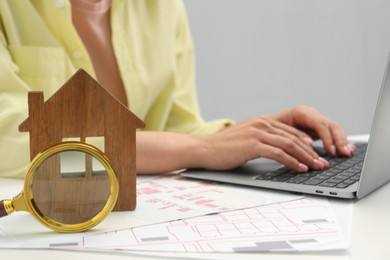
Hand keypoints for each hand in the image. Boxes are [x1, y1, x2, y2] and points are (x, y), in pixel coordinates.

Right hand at [198, 116, 329, 172]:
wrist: (204, 149)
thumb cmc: (222, 147)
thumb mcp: (245, 138)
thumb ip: (261, 139)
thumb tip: (276, 149)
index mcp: (261, 122)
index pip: (290, 132)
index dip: (305, 144)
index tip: (315, 154)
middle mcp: (261, 124)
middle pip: (293, 138)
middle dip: (310, 152)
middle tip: (322, 162)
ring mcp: (257, 133)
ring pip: (289, 144)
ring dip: (305, 157)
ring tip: (316, 166)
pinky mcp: (252, 145)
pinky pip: (278, 153)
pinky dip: (291, 161)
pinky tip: (299, 168)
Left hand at [268, 105, 354, 156]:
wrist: (260, 128)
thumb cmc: (266, 130)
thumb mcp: (275, 132)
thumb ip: (290, 139)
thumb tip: (302, 149)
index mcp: (300, 112)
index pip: (319, 124)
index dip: (326, 138)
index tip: (331, 151)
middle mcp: (309, 114)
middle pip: (330, 125)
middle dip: (339, 140)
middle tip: (344, 154)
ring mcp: (314, 120)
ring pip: (333, 129)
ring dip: (342, 141)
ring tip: (347, 153)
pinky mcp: (316, 128)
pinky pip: (331, 133)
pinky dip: (339, 142)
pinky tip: (344, 151)